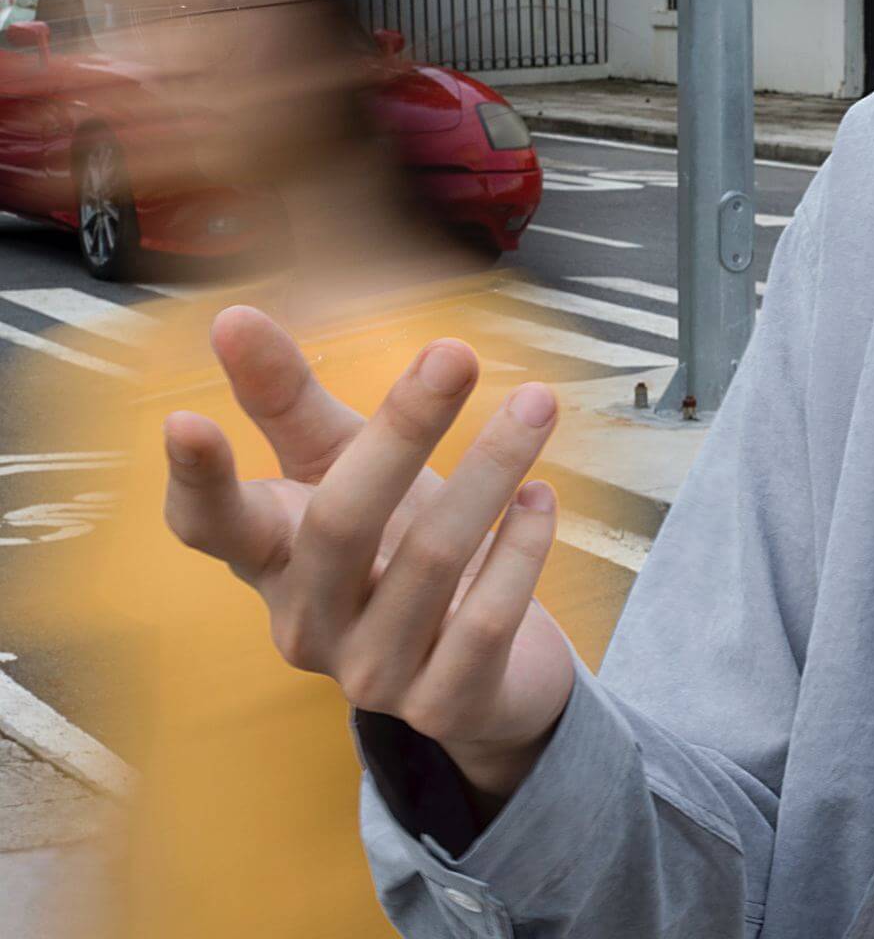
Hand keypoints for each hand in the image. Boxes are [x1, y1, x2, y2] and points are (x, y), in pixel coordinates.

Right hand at [161, 305, 575, 801]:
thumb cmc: (400, 551)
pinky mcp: (445, 705)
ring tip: (536, 404)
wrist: (486, 677)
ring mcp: (372, 673)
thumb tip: (231, 315)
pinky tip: (543, 497)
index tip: (184, 418)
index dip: (196, 480)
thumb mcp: (346, 472)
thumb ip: (292, 401)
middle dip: (403, 430)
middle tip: (455, 352)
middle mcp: (307, 623)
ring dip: (491, 470)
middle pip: (341, 523)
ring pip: (432, 561)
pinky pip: (488, 618)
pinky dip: (522, 549)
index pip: (208, 527)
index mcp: (269, 561)